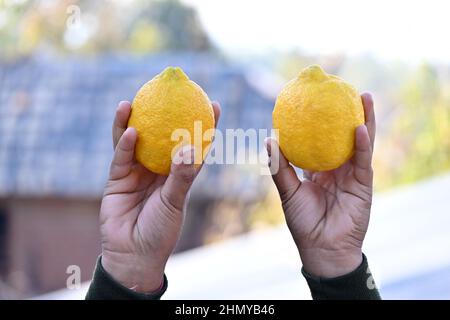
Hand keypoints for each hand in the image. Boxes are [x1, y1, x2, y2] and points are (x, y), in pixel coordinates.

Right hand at [100, 100, 219, 292]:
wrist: (133, 254)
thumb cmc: (160, 231)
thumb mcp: (175, 203)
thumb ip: (181, 177)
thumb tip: (191, 147)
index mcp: (179, 174)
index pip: (194, 145)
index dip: (204, 125)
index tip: (214, 104)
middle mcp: (159, 169)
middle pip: (163, 135)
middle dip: (166, 113)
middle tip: (171, 90)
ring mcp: (137, 172)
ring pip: (136, 141)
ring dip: (135, 121)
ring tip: (136, 100)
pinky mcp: (118, 179)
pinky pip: (121, 157)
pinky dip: (124, 144)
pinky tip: (129, 129)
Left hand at [266, 93, 374, 277]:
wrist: (321, 249)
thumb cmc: (303, 222)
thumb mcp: (289, 192)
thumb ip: (280, 167)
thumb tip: (269, 138)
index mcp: (318, 168)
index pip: (320, 139)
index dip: (319, 121)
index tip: (315, 99)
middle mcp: (337, 167)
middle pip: (343, 135)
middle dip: (346, 113)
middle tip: (343, 89)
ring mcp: (352, 174)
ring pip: (360, 142)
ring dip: (364, 119)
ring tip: (364, 96)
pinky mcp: (363, 184)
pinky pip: (362, 161)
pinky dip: (361, 144)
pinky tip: (360, 127)